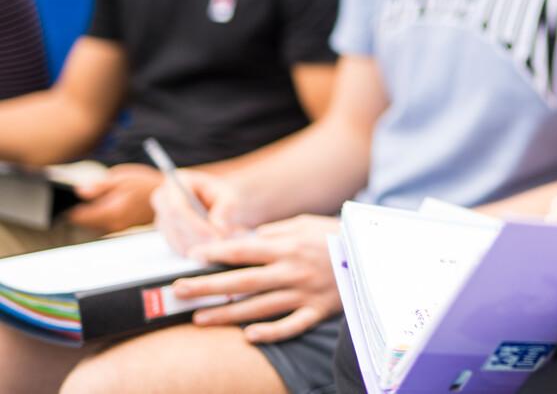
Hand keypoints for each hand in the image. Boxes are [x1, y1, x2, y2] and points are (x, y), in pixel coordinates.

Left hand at [68, 163, 160, 232]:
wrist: (168, 194)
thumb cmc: (145, 183)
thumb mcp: (122, 177)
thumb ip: (99, 186)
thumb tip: (79, 191)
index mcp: (111, 211)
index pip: (78, 217)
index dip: (70, 208)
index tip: (66, 200)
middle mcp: (112, 224)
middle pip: (83, 223)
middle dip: (79, 210)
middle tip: (82, 195)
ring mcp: (117, 228)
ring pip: (92, 224)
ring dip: (89, 214)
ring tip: (94, 198)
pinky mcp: (121, 227)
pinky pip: (102, 224)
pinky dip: (99, 216)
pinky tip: (106, 204)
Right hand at [151, 170, 250, 254]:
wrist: (218, 203)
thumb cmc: (222, 195)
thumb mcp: (230, 196)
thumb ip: (226, 209)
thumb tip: (220, 229)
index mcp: (176, 183)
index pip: (177, 208)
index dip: (195, 225)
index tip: (216, 237)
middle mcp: (163, 201)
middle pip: (174, 227)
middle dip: (199, 240)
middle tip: (223, 247)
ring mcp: (162, 220)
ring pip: (176, 242)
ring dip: (200, 248)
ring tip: (224, 245)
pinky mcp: (168, 236)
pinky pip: (179, 250)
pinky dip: (198, 253)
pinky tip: (215, 250)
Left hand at [174, 215, 342, 343]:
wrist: (375, 255)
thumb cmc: (336, 235)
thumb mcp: (306, 223)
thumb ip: (276, 231)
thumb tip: (248, 239)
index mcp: (288, 246)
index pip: (244, 250)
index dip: (216, 254)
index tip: (192, 258)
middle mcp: (292, 270)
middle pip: (242, 281)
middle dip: (207, 286)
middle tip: (178, 290)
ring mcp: (304, 293)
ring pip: (258, 307)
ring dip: (227, 314)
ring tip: (199, 318)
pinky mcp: (317, 311)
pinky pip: (290, 325)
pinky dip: (270, 332)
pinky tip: (248, 335)